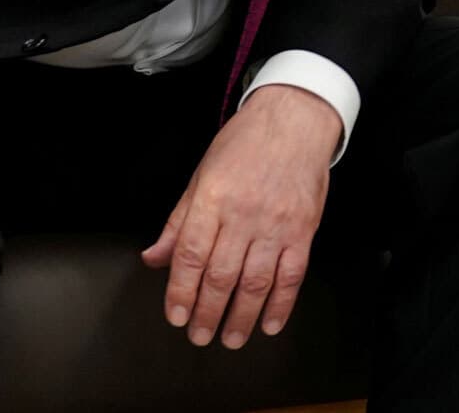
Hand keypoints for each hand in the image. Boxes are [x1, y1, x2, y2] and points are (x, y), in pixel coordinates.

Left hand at [140, 84, 338, 348]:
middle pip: (221, 275)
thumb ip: (178, 221)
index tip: (175, 317)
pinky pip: (292, 275)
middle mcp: (243, 214)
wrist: (294, 120)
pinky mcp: (304, 229)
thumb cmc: (244, 144)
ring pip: (256, 282)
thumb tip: (153, 258)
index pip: (190, 255)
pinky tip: (271, 323)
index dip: (180, 292)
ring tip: (230, 338)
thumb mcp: (201, 175)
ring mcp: (276, 223)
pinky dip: (282, 304)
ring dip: (242, 316)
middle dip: (208, 313)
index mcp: (212, 199)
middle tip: (199, 336)